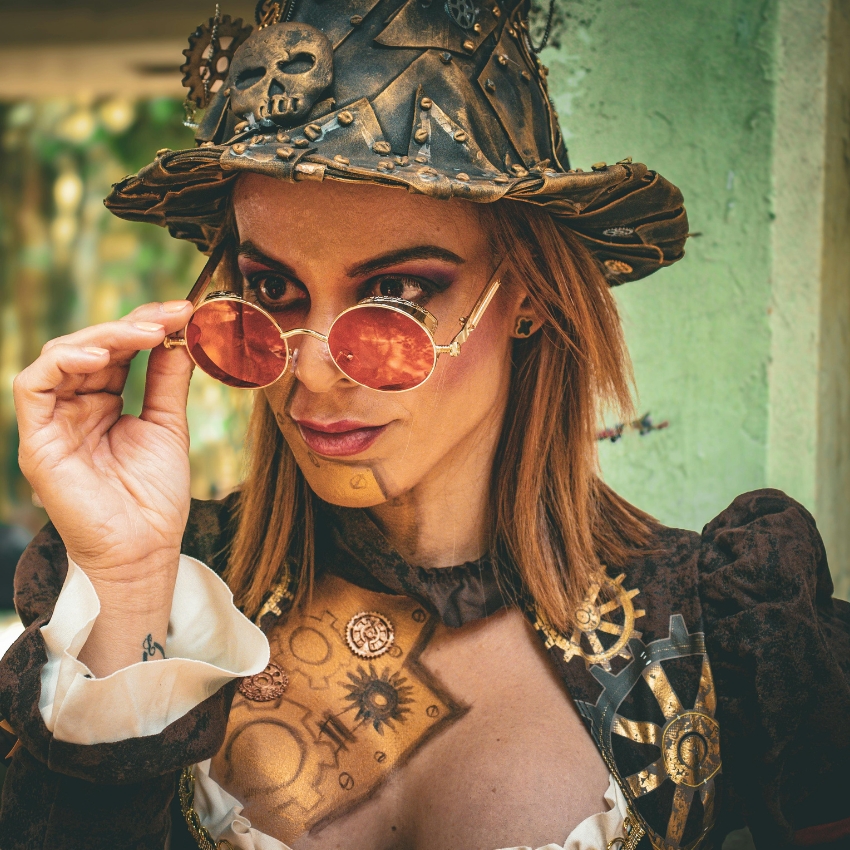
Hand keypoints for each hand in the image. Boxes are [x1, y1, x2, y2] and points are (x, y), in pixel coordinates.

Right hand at [14, 300, 194, 607]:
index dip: (145, 325)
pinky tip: (102, 353)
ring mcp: (53, 423)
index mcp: (103, 403)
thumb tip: (179, 335)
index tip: (184, 311)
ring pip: (62, 356)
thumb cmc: (154, 497)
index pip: (116, 350)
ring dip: (104, 336)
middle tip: (172, 314)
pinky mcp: (36, 439)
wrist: (145, 548)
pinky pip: (34, 386)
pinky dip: (65, 360)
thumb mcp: (168, 426)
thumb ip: (167, 381)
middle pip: (90, 346)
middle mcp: (73, 407)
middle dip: (131, 324)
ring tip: (146, 332)